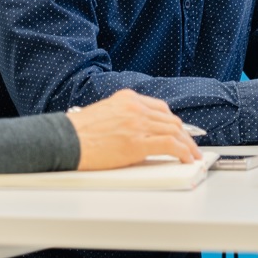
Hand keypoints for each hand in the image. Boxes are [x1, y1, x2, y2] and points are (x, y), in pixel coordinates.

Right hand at [67, 90, 201, 169]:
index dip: (173, 122)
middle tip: (190, 145)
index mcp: (127, 98)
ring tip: (193, 155)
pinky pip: (170, 145)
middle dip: (184, 134)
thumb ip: (124, 118)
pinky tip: (186, 158)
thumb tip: (137, 132)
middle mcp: (136, 108)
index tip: (179, 130)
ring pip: (175, 131)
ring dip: (187, 145)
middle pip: (170, 119)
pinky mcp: (138, 143)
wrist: (64, 140)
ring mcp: (138, 124)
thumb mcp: (104, 113)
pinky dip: (183, 151)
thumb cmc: (77, 132)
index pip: (160, 108)